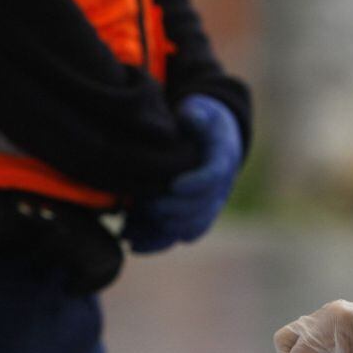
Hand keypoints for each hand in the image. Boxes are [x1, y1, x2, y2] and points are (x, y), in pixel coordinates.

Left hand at [123, 94, 241, 252]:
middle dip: (174, 210)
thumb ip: (196, 112)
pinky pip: (176, 237)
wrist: (209, 141)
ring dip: (162, 232)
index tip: (175, 186)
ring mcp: (206, 207)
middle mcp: (219, 188)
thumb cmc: (200, 121)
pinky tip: (133, 243)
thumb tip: (190, 114)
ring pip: (190, 228)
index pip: (215, 175)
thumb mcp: (200, 109)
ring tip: (130, 230)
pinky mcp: (191, 219)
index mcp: (222, 158)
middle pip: (202, 208)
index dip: (196, 183)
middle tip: (149, 208)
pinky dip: (157, 243)